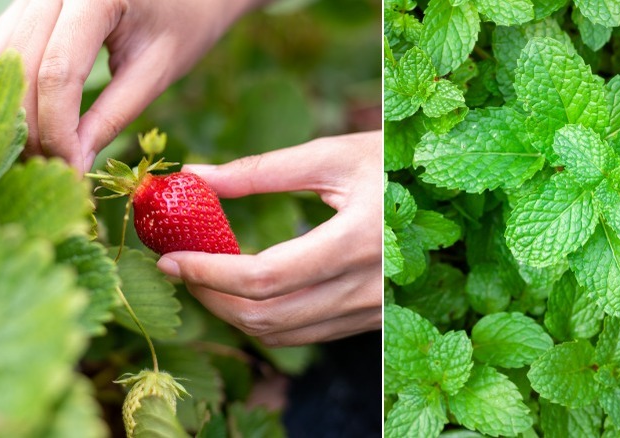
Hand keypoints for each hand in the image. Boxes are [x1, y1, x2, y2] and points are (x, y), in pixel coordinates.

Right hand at [0, 0, 257, 171]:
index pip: (58, 72)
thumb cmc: (186, 22)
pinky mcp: (29, 2)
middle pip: (19, 66)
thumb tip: (73, 162)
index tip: (72, 170)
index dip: (57, 129)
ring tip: (44, 154)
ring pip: (0, 58)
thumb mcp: (157, 71)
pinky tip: (31, 125)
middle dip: (32, 127)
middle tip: (55, 172)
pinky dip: (12, 90)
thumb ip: (113, 114)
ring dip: (15, 112)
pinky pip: (4, 48)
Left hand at [156, 131, 382, 345]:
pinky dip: (267, 319)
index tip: (170, 258)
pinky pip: (307, 333)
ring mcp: (371, 309)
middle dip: (210, 297)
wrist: (448, 192)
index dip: (209, 272)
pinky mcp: (370, 317)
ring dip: (233, 313)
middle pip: (268, 316)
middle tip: (178, 267)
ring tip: (204, 277)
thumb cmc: (393, 161)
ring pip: (284, 334)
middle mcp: (367, 286)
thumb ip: (261, 171)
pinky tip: (247, 291)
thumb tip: (198, 177)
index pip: (267, 277)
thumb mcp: (332, 155)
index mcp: (358, 239)